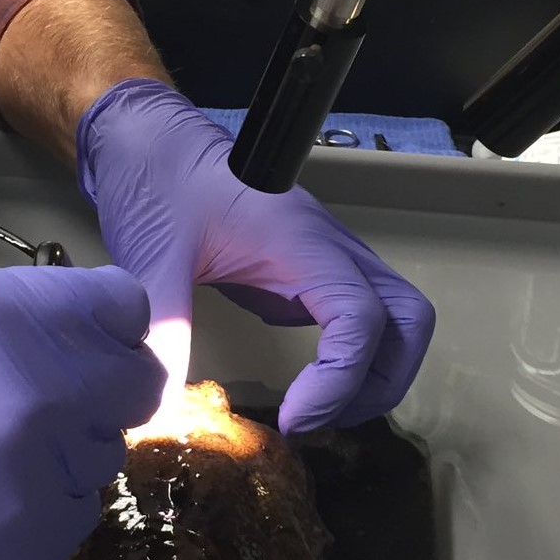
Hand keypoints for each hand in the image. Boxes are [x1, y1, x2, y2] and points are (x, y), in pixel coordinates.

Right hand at [0, 266, 161, 559]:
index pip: (123, 308)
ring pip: (102, 456)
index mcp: (3, 316)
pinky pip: (69, 519)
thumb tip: (78, 340)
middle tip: (46, 408)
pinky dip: (35, 515)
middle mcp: (39, 390)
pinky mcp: (30, 551)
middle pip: (136, 383)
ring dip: (64, 456)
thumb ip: (15, 325)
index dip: (107, 327)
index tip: (85, 344)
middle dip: (103, 391)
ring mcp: (40, 477)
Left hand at [78, 80, 434, 435]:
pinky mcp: (310, 270)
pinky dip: (351, 358)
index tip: (292, 419)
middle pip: (408, 321)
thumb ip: (165, 326)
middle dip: (381, 382)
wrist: (153, 139)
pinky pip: (359, 317)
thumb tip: (163, 400)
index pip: (362, 319)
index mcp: (301, 242)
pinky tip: (305, 385)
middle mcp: (330, 249)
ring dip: (373, 374)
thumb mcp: (152, 254)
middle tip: (317, 420)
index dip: (341, 380)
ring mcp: (326, 258)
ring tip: (313, 411)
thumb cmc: (159, 180)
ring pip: (395, 319)